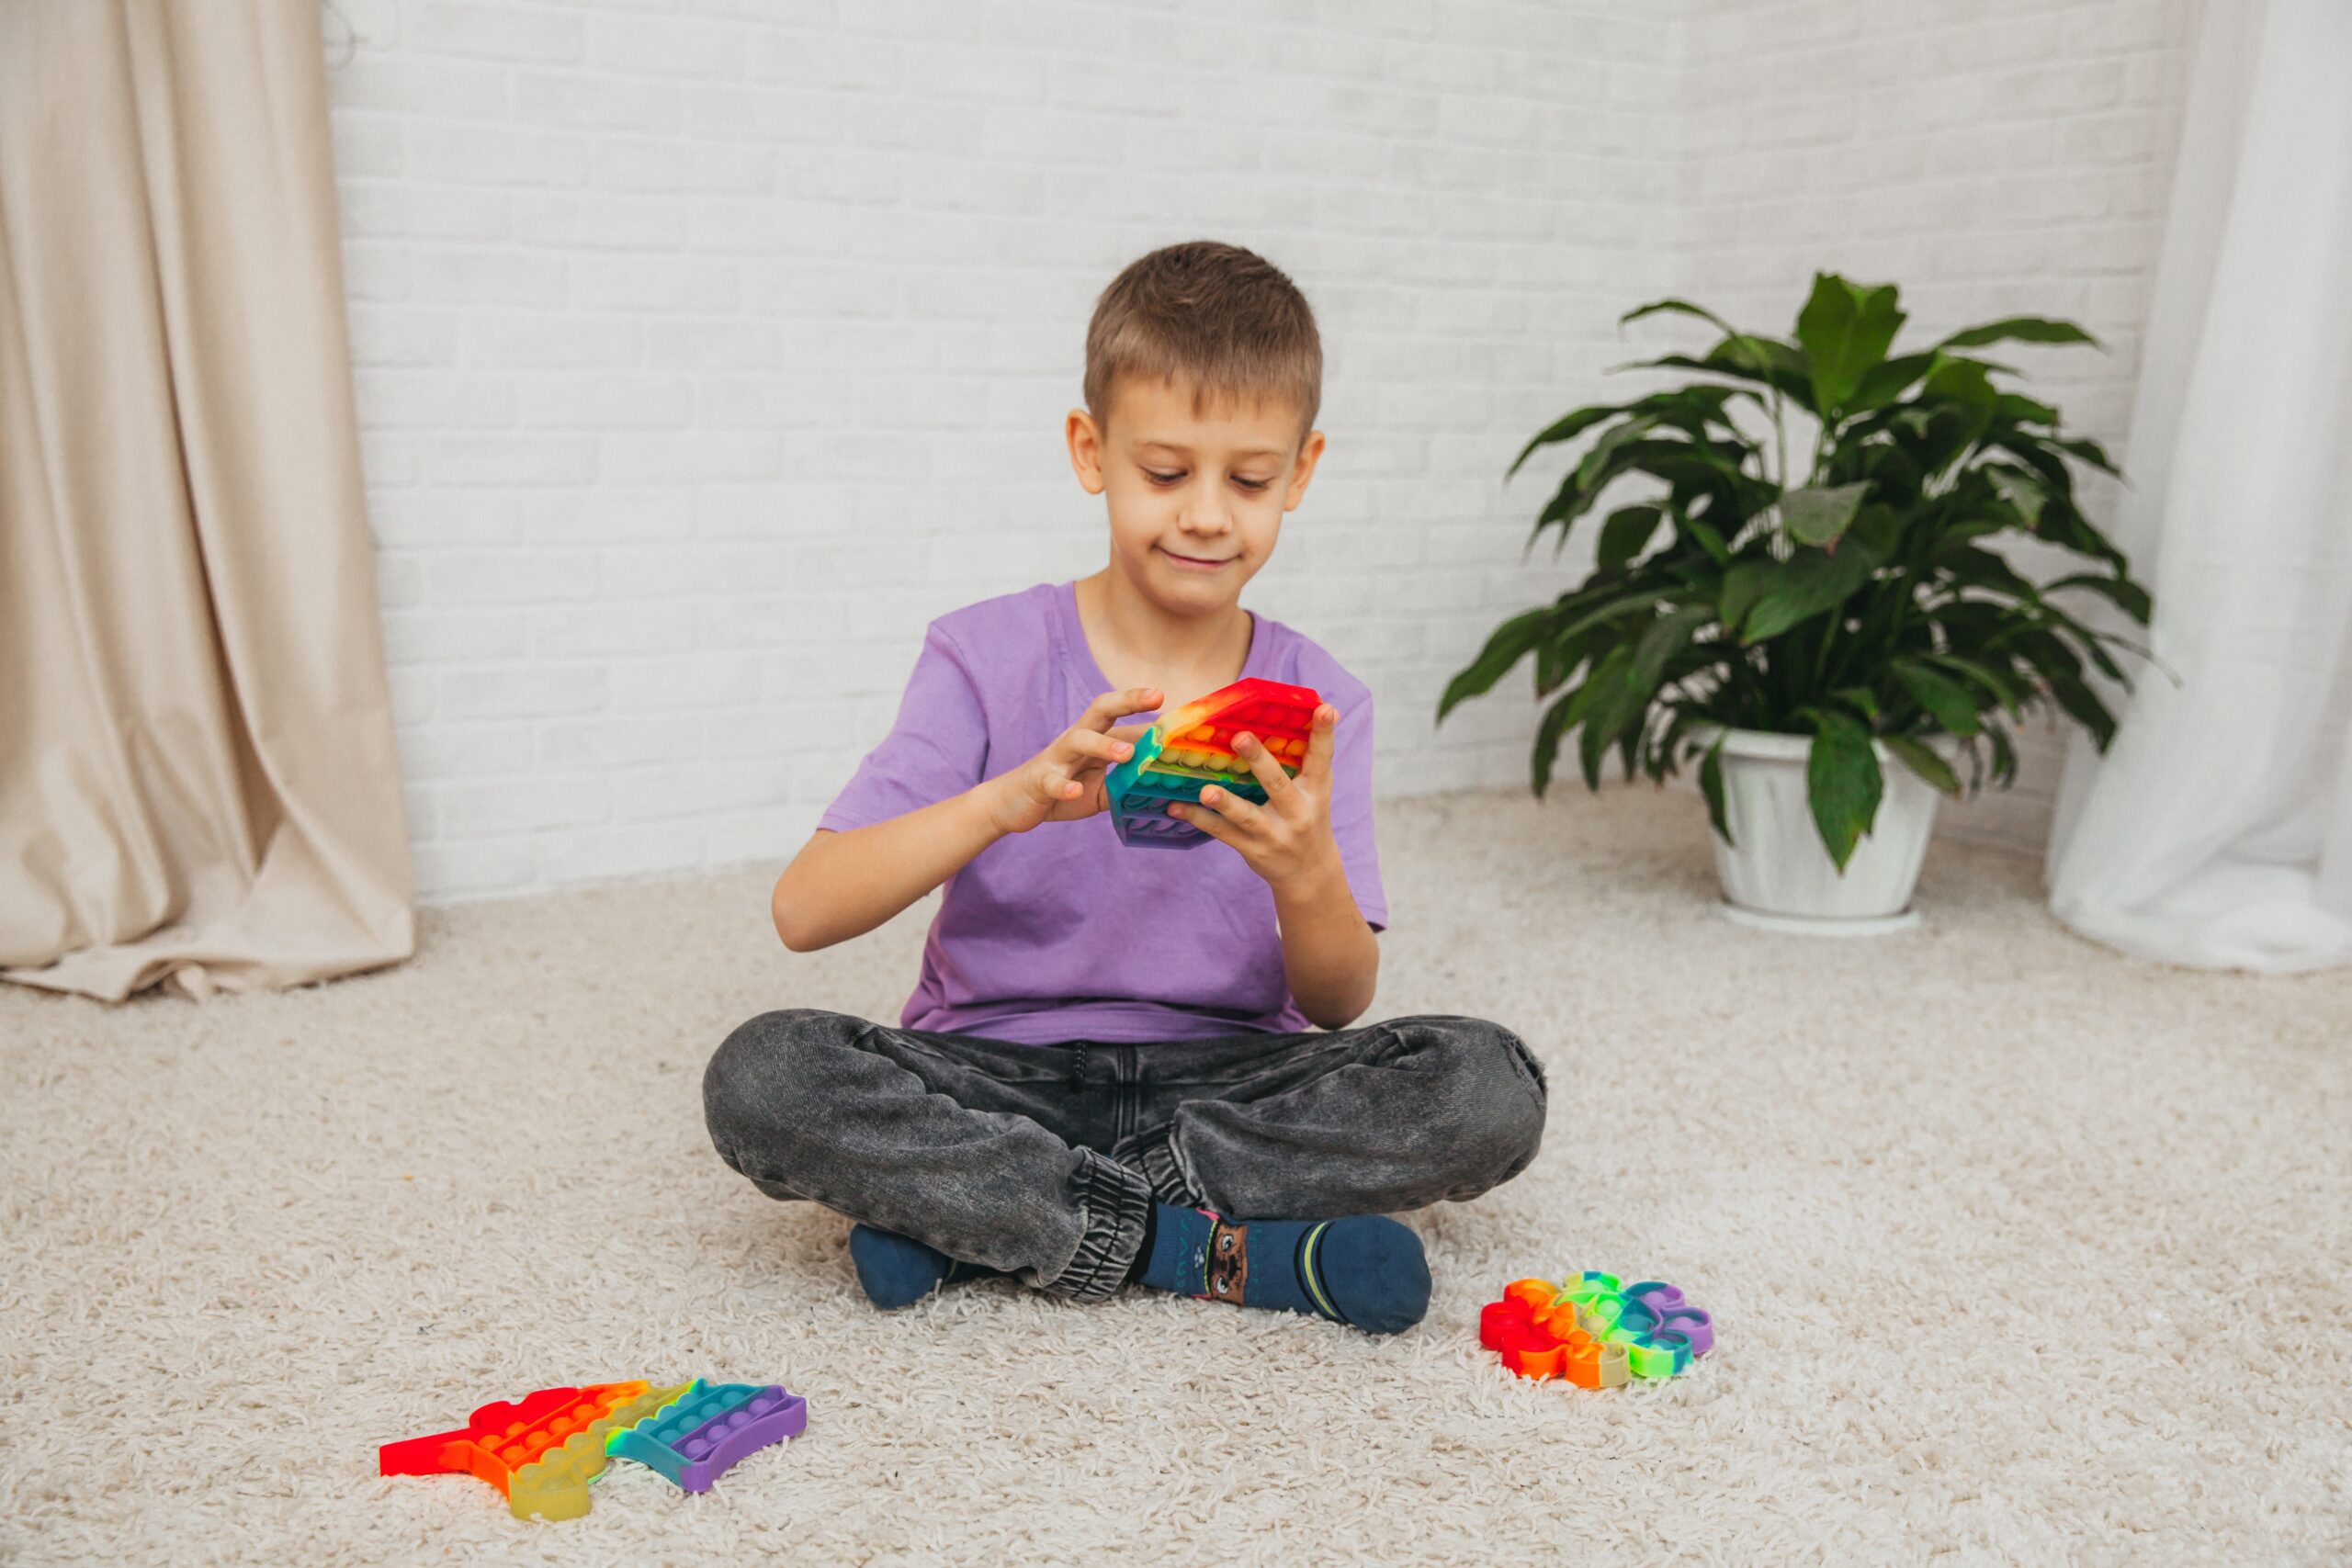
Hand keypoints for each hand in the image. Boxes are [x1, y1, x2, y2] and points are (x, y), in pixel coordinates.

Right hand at [982, 687, 1161, 834]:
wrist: (1013, 803)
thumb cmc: (1064, 788)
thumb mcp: (1102, 787)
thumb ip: (1128, 782)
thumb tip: (1164, 782)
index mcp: (1095, 739)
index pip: (1124, 717)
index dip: (1151, 713)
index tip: (1181, 710)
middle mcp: (1077, 740)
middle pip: (1101, 710)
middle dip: (1128, 700)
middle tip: (1156, 696)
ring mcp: (1057, 758)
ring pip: (1078, 741)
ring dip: (1103, 745)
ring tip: (1127, 754)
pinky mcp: (1040, 781)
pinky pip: (1052, 780)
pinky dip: (1063, 785)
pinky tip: (1074, 791)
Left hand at [1169, 703, 1344, 892]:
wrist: (1309, 873)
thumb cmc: (1308, 817)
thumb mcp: (1316, 789)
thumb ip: (1311, 756)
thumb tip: (1318, 708)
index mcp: (1315, 790)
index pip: (1321, 757)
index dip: (1322, 732)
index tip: (1323, 708)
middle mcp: (1297, 811)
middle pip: (1277, 783)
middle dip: (1259, 761)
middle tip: (1240, 737)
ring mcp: (1273, 833)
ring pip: (1246, 815)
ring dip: (1224, 802)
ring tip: (1205, 790)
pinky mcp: (1252, 849)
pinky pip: (1222, 832)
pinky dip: (1198, 818)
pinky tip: (1176, 806)